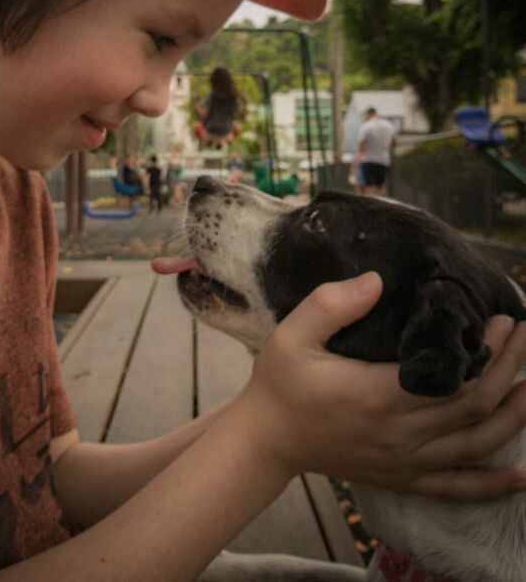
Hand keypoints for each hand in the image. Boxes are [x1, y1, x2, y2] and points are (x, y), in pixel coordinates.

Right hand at [237, 272, 525, 500]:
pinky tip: (520, 479)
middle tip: (523, 335)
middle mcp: (400, 434)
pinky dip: (491, 484)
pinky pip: (455, 487)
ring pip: (475, 444)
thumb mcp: (293, 334)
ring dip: (513, 416)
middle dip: (508, 369)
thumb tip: (375, 281)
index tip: (503, 321)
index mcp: (377, 396)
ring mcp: (404, 462)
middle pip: (474, 407)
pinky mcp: (401, 478)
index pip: (452, 378)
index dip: (488, 352)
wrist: (266, 440)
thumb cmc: (281, 384)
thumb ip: (331, 304)